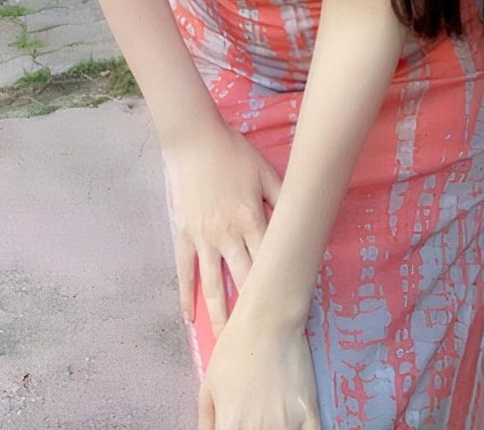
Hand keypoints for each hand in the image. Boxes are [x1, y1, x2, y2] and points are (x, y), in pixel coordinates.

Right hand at [161, 118, 283, 336]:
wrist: (194, 140)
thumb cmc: (233, 152)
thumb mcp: (264, 170)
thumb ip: (282, 194)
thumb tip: (300, 215)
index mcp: (252, 219)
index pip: (270, 260)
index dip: (280, 285)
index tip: (289, 310)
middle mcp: (229, 235)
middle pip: (244, 280)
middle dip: (254, 311)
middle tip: (261, 339)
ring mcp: (204, 238)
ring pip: (214, 284)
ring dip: (220, 315)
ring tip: (226, 342)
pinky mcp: (183, 235)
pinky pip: (185, 271)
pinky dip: (186, 295)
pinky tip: (189, 318)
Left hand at [196, 307, 321, 429]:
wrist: (269, 319)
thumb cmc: (235, 347)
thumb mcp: (208, 384)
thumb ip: (206, 420)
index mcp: (231, 426)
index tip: (234, 426)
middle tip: (254, 416)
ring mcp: (286, 425)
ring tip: (272, 419)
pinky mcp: (309, 414)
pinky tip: (293, 425)